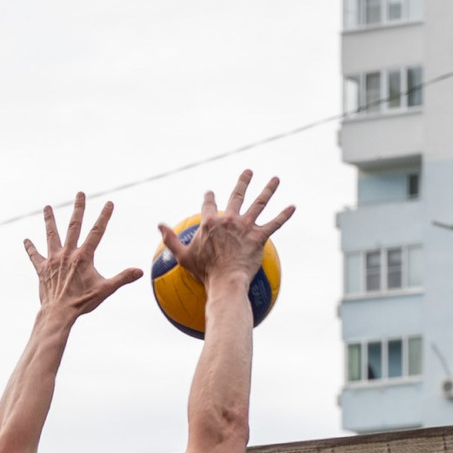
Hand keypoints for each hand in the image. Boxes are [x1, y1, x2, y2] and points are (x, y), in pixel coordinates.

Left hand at [25, 193, 141, 321]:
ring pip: (51, 235)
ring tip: (47, 207)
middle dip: (78, 209)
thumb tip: (140, 271)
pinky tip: (26, 240)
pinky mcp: (42, 269)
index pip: (97, 232)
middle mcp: (68, 253)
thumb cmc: (82, 302)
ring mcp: (53, 260)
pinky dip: (30, 248)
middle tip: (80, 193)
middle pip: (73, 226)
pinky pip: (35, 256)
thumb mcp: (105, 290)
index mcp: (84, 256)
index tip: (109, 203)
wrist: (59, 312)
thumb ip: (122, 278)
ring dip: (50, 220)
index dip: (104, 216)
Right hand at [157, 170, 295, 297]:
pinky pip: (274, 223)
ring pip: (259, 203)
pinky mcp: (259, 237)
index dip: (209, 197)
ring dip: (268, 190)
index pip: (209, 203)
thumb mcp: (182, 255)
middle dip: (244, 181)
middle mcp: (228, 219)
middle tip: (249, 171)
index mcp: (210, 222)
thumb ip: (170, 239)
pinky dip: (284, 215)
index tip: (210, 193)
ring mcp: (245, 227)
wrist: (225, 281)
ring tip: (276, 179)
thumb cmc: (203, 271)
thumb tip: (159, 225)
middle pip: (237, 195)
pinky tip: (293, 206)